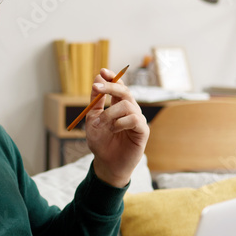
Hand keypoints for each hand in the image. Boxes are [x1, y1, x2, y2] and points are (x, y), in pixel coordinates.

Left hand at [84, 68, 148, 187]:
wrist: (106, 164)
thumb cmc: (100, 142)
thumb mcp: (92, 119)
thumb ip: (95, 101)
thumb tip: (97, 78)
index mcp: (118, 106)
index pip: (118, 86)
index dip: (112, 77)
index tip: (102, 72)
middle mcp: (129, 110)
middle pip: (124, 91)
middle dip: (111, 86)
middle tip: (97, 87)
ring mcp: (137, 119)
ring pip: (127, 104)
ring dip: (110, 113)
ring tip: (103, 125)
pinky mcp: (143, 130)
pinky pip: (134, 119)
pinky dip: (121, 122)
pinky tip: (114, 130)